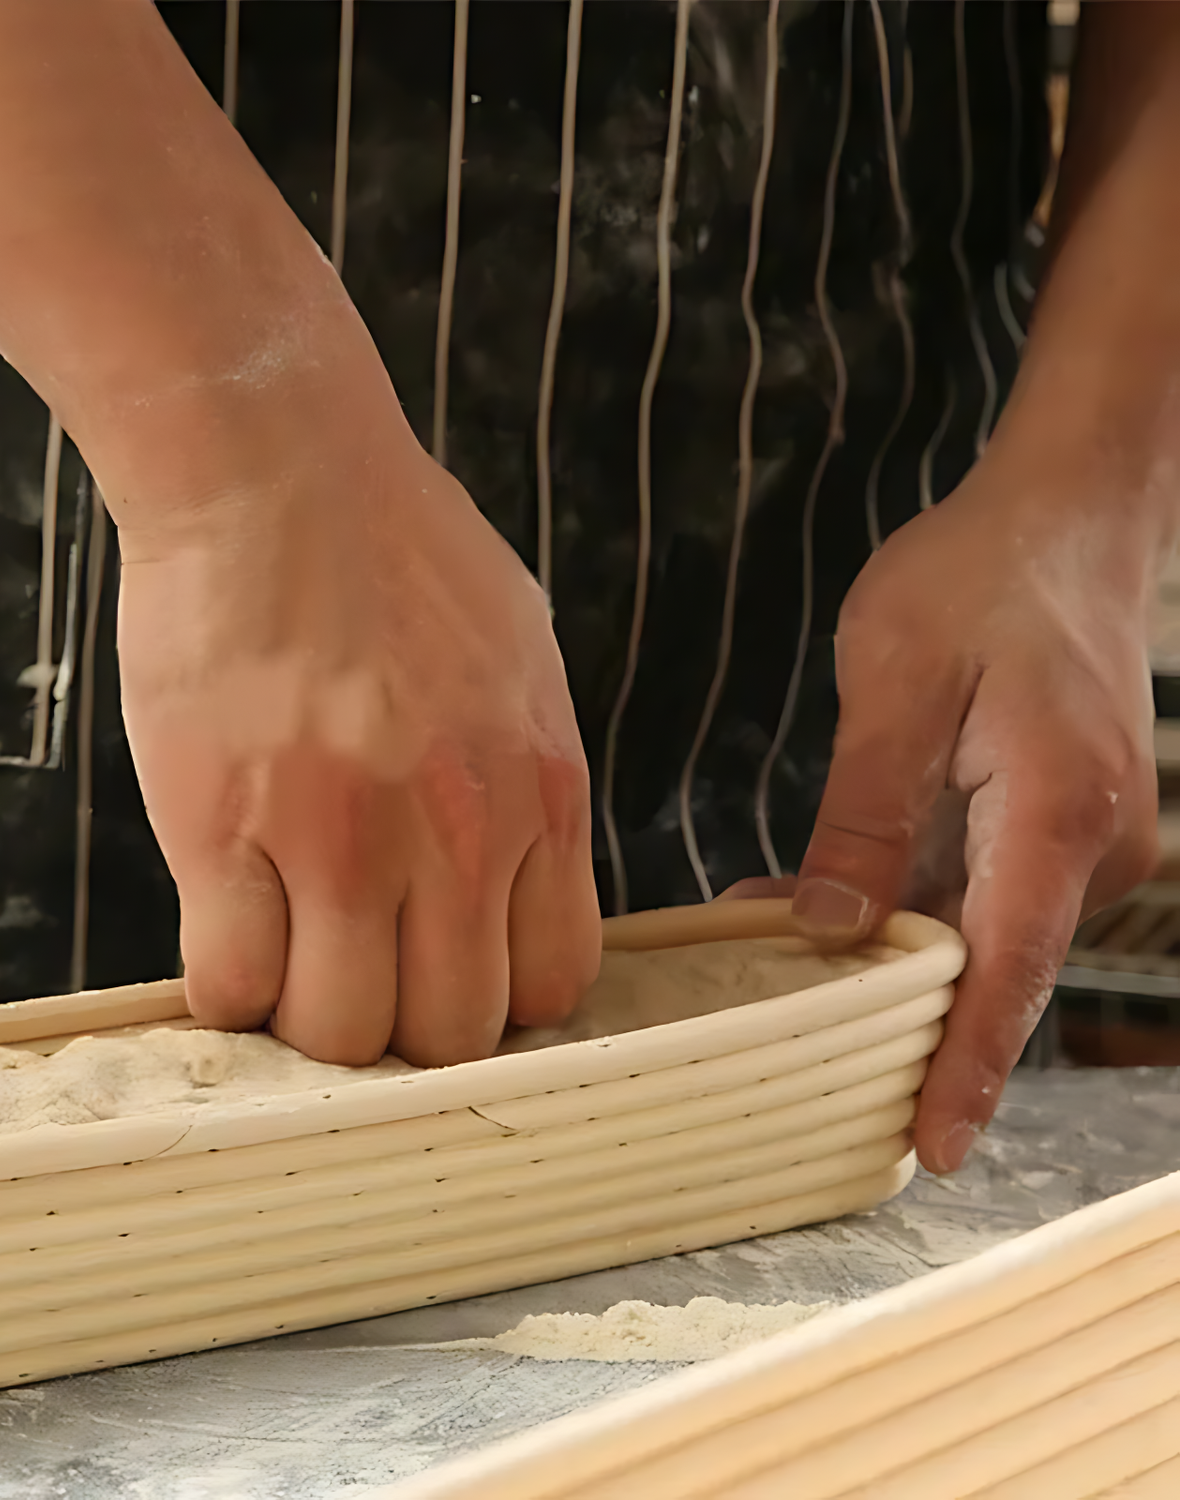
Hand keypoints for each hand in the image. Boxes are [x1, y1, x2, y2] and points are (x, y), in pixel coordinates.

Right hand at [115, 433, 600, 1068]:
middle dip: (402, 1018)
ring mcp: (343, 839)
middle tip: (353, 965)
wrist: (277, 470)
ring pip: (341, 1032)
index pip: (551, 984)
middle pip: (450, 1032)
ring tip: (283, 945)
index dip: (491, 997)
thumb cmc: (397, 547)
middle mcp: (459, 833)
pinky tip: (223, 922)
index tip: (440, 968)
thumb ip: (527, 777)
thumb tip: (512, 872)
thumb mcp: (518, 657)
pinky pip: (233, 985)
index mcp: (541, 791)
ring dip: (308, 1009)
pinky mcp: (227, 831)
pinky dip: (226, 981)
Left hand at [792, 451, 1158, 1172]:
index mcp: (1057, 809)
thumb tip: (834, 926)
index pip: (1008, 967)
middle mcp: (1087, 839)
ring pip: (979, 927)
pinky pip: (978, 884)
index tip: (937, 1148)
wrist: (1064, 512)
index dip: (967, 1064)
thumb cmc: (979, 577)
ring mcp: (1078, 831)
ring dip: (891, 958)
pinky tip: (815, 904)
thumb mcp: (898, 683)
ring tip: (781, 980)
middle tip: (813, 1081)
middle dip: (909, 1025)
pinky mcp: (1052, 815)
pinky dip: (907, 904)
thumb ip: (866, 811)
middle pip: (994, 964)